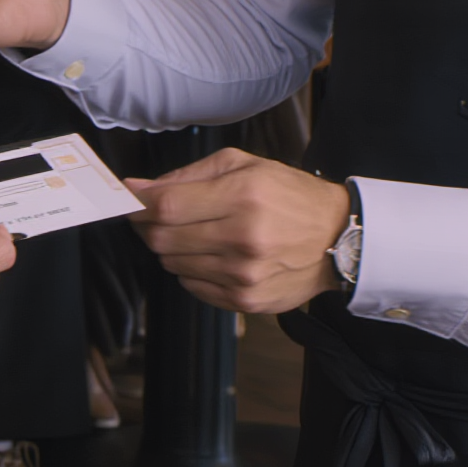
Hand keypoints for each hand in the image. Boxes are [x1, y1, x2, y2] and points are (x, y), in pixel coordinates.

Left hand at [126, 148, 349, 313]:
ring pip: (172, 264)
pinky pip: (192, 286)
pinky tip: (215, 256)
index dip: (137, 205)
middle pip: (162, 239)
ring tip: (199, 234)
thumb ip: (188, 175)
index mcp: (242, 197)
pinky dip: (192, 270)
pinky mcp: (247, 301)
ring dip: (173, 249)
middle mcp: (243, 239)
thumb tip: (138, 189)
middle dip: (149, 227)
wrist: (339, 238)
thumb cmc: (289, 195)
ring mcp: (245, 275)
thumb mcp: (243, 165)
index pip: (166, 206)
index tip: (128, 200)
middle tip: (158, 217)